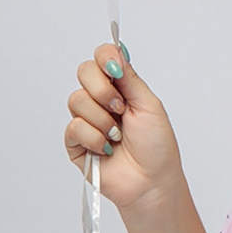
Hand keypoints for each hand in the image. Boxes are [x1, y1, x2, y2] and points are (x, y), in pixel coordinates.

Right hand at [64, 45, 180, 215]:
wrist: (151, 181)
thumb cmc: (157, 146)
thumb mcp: (149, 104)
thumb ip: (130, 78)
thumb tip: (117, 51)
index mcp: (120, 88)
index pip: (102, 58)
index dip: (105, 58)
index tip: (116, 70)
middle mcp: (100, 100)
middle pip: (84, 72)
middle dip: (103, 90)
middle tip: (121, 109)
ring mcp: (87, 120)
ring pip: (77, 100)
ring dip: (102, 120)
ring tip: (117, 136)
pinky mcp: (75, 143)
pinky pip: (74, 127)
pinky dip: (94, 138)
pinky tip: (107, 149)